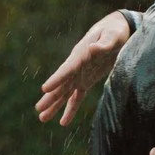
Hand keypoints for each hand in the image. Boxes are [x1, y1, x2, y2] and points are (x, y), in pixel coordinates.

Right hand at [37, 11, 134, 125]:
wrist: (115, 31)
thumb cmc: (115, 32)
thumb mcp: (112, 36)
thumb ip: (104, 44)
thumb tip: (93, 48)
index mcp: (80, 55)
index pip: (66, 69)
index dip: (56, 79)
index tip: (44, 89)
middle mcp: (76, 67)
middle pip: (61, 84)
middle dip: (50, 97)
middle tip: (38, 109)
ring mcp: (80, 75)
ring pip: (64, 93)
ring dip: (54, 106)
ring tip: (42, 118)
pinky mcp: (86, 81)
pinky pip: (76, 98)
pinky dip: (70, 110)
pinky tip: (63, 122)